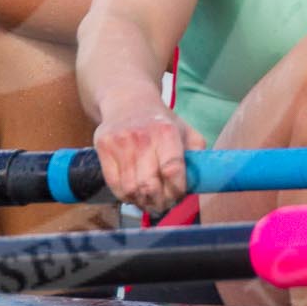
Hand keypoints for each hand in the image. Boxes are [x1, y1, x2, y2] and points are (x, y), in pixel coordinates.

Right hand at [92, 91, 205, 216]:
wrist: (127, 100)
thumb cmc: (159, 122)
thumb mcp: (184, 130)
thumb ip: (196, 153)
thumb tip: (202, 179)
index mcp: (166, 132)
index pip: (172, 170)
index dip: (176, 190)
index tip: (178, 196)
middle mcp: (142, 137)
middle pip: (149, 185)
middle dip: (160, 202)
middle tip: (164, 205)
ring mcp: (120, 142)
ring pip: (131, 189)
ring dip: (142, 203)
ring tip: (149, 202)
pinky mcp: (104, 147)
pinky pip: (114, 185)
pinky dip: (125, 197)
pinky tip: (134, 194)